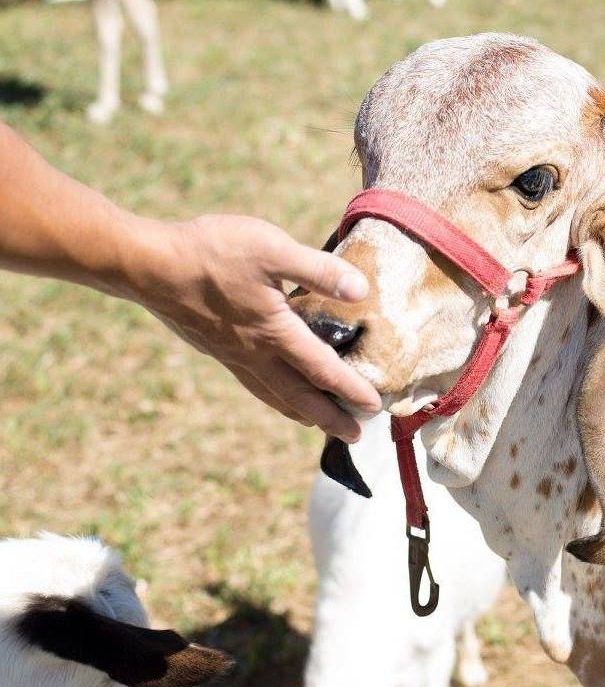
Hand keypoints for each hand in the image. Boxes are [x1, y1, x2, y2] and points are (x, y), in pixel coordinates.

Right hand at [127, 214, 380, 441]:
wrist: (147, 264)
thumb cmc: (212, 252)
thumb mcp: (272, 249)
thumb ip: (318, 271)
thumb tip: (361, 291)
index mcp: (275, 333)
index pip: (323, 370)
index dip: (351, 389)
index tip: (375, 408)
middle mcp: (254, 354)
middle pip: (300, 398)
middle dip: (329, 418)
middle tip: (355, 437)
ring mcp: (231, 354)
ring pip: (272, 394)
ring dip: (300, 412)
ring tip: (316, 423)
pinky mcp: (213, 347)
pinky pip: (251, 382)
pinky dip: (272, 395)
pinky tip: (270, 387)